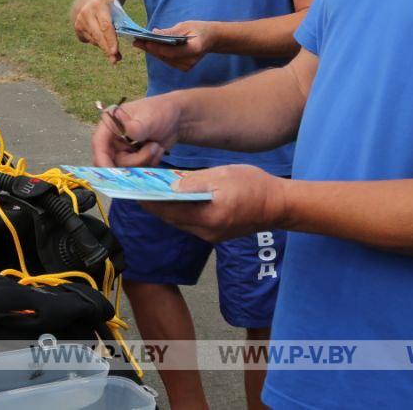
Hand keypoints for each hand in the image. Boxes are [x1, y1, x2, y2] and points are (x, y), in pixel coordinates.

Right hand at [73, 0, 121, 64]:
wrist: (91, 0)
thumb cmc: (109, 6)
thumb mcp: (116, 8)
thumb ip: (119, 24)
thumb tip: (123, 45)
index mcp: (99, 5)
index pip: (105, 25)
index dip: (110, 39)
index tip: (114, 51)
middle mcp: (86, 12)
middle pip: (98, 35)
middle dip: (107, 49)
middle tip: (115, 60)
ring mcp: (80, 20)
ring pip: (94, 40)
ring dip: (104, 48)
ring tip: (114, 55)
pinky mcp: (77, 28)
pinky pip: (90, 40)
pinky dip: (99, 43)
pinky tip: (104, 42)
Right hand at [92, 94, 181, 166]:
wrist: (178, 119)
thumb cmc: (161, 111)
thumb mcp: (149, 117)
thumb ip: (137, 127)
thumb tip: (128, 131)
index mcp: (109, 123)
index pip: (99, 144)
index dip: (103, 160)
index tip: (113, 173)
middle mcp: (112, 139)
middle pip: (112, 161)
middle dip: (134, 160)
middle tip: (152, 149)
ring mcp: (123, 150)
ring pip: (126, 168)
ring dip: (145, 160)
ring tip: (157, 146)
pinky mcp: (134, 159)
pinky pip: (137, 170)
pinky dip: (149, 163)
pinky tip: (158, 150)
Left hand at [133, 20, 214, 71]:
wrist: (211, 39)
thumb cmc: (199, 29)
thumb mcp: (186, 26)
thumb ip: (171, 31)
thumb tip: (154, 32)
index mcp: (195, 49)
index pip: (172, 51)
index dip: (157, 48)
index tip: (145, 41)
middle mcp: (190, 61)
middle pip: (166, 57)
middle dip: (150, 49)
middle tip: (136, 41)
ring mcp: (187, 66)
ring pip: (164, 59)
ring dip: (151, 51)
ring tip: (139, 42)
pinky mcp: (183, 68)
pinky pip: (167, 60)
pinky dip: (158, 53)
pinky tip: (148, 46)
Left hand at [142, 165, 287, 243]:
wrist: (279, 206)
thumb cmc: (254, 186)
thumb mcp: (223, 176)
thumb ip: (194, 182)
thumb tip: (169, 185)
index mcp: (208, 216)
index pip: (169, 210)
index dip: (149, 199)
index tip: (134, 189)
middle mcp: (206, 231)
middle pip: (170, 218)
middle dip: (154, 204)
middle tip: (138, 188)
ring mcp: (210, 236)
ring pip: (179, 222)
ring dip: (165, 208)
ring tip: (151, 192)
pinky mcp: (214, 235)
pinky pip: (189, 223)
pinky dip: (179, 211)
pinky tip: (174, 199)